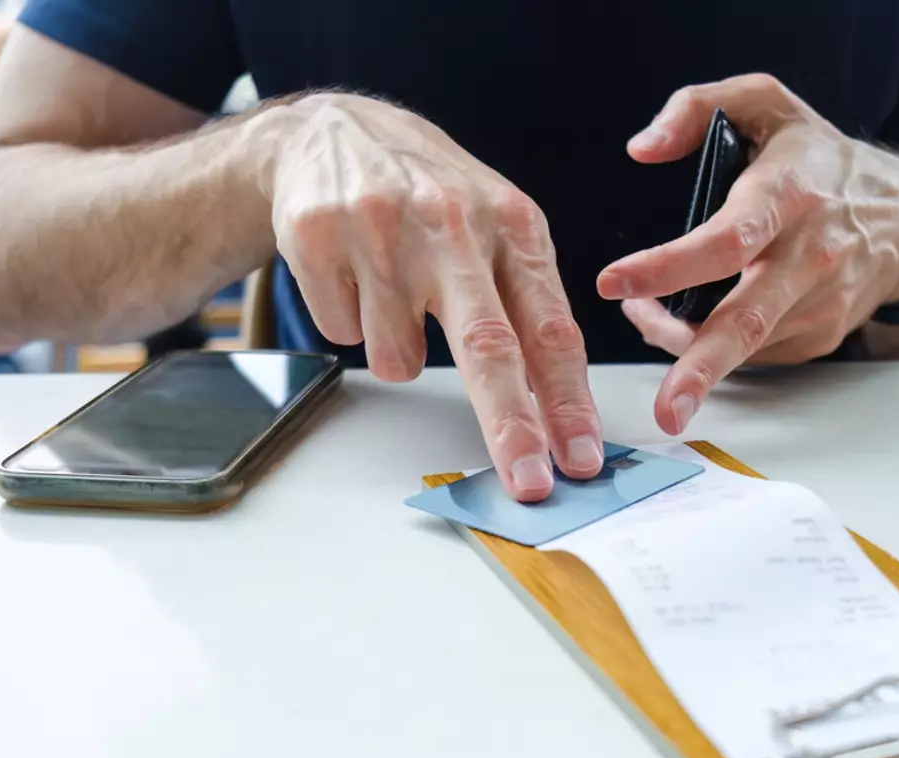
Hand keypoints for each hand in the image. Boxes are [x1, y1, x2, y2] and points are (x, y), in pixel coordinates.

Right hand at [267, 94, 602, 500]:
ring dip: (398, 349)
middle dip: (511, 426)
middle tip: (527, 483)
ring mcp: (380, 229)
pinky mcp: (318, 239)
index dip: (567, 402)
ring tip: (394, 292)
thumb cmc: (432, 196)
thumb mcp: (498, 229)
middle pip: (488, 346)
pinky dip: (352, 321)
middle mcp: (452, 223)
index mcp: (513, 224)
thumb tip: (552, 410)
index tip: (580, 459)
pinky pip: (344, 334)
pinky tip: (355, 274)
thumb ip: (527, 308)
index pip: (550, 329)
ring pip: (398, 357)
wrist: (335, 132)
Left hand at [597, 74, 898, 435]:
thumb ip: (695, 107)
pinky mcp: (820, 335)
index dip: (669, 266)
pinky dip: (712, 348)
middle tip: (665, 409)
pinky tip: (691, 324)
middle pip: (747, 321)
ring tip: (645, 317)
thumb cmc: (818, 158)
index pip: (727, 239)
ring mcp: (820, 303)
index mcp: (789, 195)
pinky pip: (754, 353)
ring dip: (682, 347)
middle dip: (700, 369)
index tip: (614, 283)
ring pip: (742, 344)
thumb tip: (642, 148)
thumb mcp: (765, 103)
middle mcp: (809, 256)